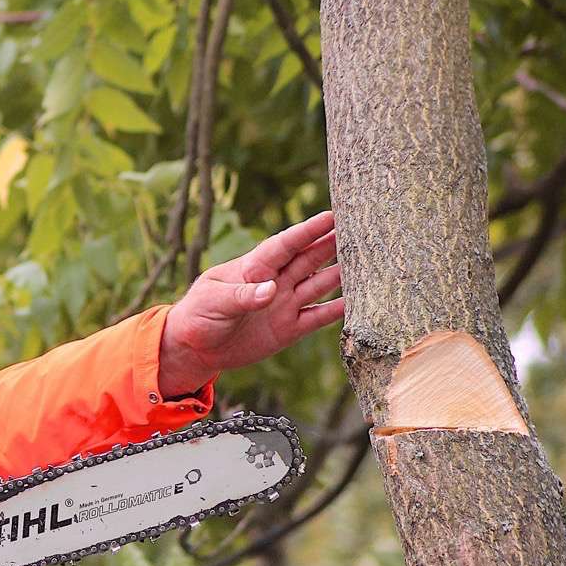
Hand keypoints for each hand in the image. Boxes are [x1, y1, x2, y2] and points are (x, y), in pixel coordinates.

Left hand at [157, 211, 344, 396]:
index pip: (286, 244)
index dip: (308, 230)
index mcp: (254, 267)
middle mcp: (275, 281)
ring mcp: (285, 304)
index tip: (332, 215)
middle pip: (310, 258)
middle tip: (362, 228)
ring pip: (320, 283)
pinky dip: (339, 310)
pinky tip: (361, 301)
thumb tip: (271, 290)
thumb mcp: (213, 302)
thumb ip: (242, 295)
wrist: (195, 349)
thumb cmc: (198, 315)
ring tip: (370, 261)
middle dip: (334, 243)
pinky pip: (319, 316)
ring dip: (343, 273)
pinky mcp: (289, 328)